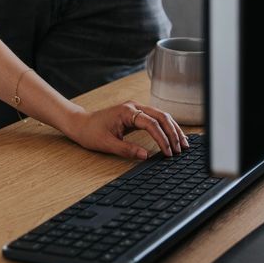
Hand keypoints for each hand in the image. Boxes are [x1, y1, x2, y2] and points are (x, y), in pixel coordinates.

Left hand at [66, 102, 188, 160]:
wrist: (80, 123)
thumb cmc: (90, 132)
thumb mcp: (107, 144)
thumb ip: (127, 149)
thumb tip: (146, 156)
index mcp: (127, 111)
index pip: (152, 124)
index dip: (162, 139)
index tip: (168, 153)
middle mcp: (134, 106)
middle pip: (161, 116)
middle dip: (173, 133)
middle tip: (182, 149)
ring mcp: (135, 108)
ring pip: (161, 116)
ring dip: (173, 129)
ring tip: (183, 144)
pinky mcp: (136, 114)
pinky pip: (155, 119)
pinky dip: (166, 128)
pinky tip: (173, 137)